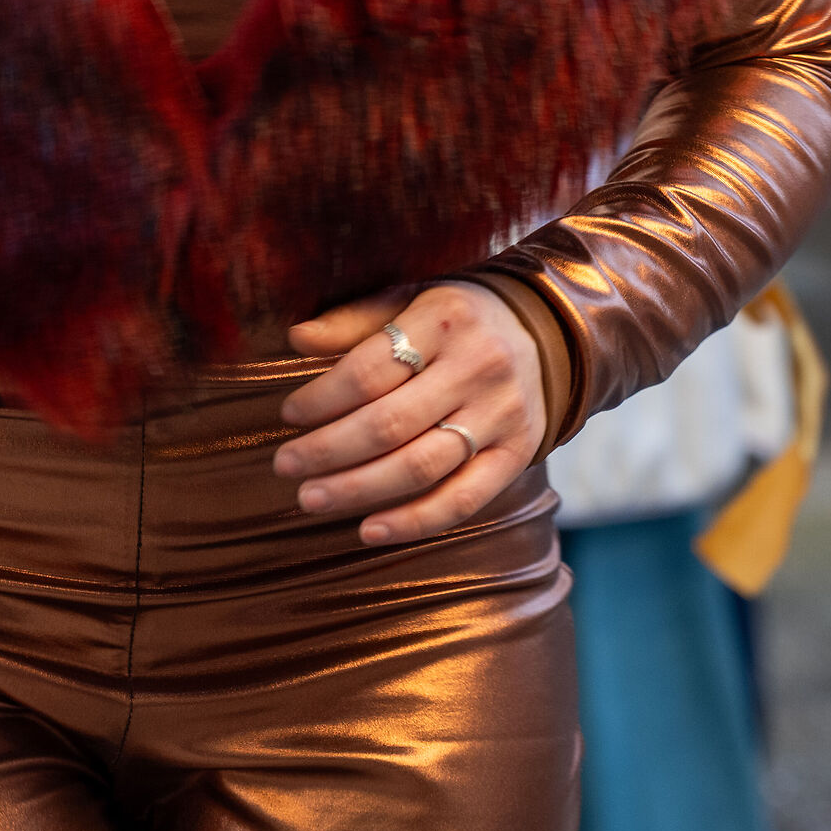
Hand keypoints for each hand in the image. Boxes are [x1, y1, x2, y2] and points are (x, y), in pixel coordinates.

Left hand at [274, 281, 546, 544]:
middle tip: (284, 466)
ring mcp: (501, 414)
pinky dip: (414, 522)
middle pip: (390, 423)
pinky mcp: (517, 454)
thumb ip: (355, 320)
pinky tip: (369, 530)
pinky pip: (464, 500)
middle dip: (329, 451)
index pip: (370, 369)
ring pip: (421, 466)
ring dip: (359, 490)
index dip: (322, 398)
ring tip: (311, 499)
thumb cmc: (455, 318)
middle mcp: (478, 366)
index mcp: (445, 318)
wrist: (545, 332)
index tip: (287, 415)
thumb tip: (296, 339)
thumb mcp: (410, 299)